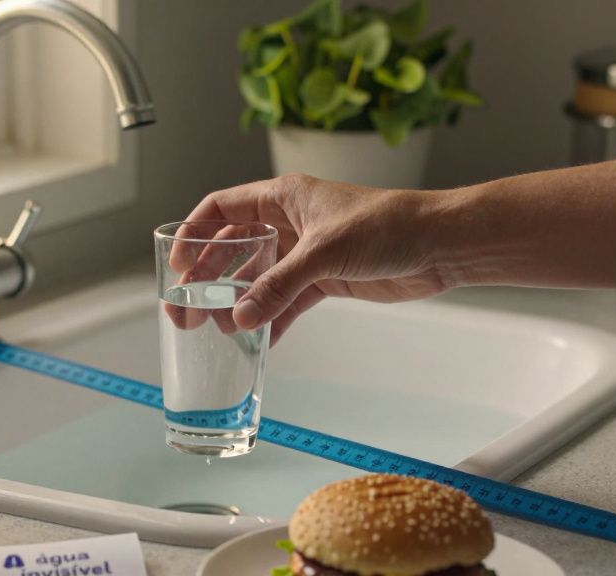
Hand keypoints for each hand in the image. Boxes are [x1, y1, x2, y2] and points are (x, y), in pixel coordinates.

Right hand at [185, 174, 452, 343]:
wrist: (438, 245)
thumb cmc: (390, 225)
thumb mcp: (325, 252)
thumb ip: (279, 285)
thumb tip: (242, 316)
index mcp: (283, 196)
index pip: (222, 208)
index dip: (194, 233)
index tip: (176, 264)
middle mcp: (290, 221)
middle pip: (233, 247)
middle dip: (208, 278)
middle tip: (187, 310)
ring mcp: (306, 251)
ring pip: (258, 277)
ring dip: (238, 303)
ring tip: (220, 330)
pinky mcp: (326, 278)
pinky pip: (287, 300)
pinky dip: (273, 318)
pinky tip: (260, 339)